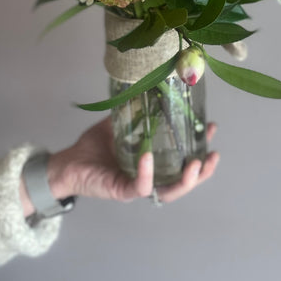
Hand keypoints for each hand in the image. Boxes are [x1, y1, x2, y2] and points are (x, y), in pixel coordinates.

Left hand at [20, 117, 219, 215]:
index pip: (183, 160)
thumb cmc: (92, 147)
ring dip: (185, 181)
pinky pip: (140, 187)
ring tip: (195, 164)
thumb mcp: (117, 125)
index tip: (211, 129)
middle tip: (212, 154)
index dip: (199, 148)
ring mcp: (137, 187)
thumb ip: (133, 112)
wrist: (67, 162)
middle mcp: (149, 178)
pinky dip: (147, 173)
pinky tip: (150, 156)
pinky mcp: (121, 192)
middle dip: (202, 171)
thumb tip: (148, 89)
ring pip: (169, 191)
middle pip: (183, 182)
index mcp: (153, 164)